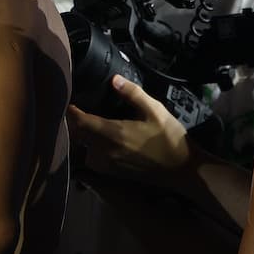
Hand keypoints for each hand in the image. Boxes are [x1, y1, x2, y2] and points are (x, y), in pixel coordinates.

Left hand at [68, 75, 191, 179]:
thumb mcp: (155, 110)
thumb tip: (114, 79)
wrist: (183, 170)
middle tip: (75, 112)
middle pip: (78, 137)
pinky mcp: (113, 173)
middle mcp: (105, 151)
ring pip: (83, 150)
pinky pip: (93, 161)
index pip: (80, 122)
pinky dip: (90, 150)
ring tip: (84, 126)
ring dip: (81, 139)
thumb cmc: (170, 137)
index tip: (70, 102)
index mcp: (113, 133)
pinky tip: (98, 141)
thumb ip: (133, 94)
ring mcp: (108, 165)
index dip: (72, 111)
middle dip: (74, 124)